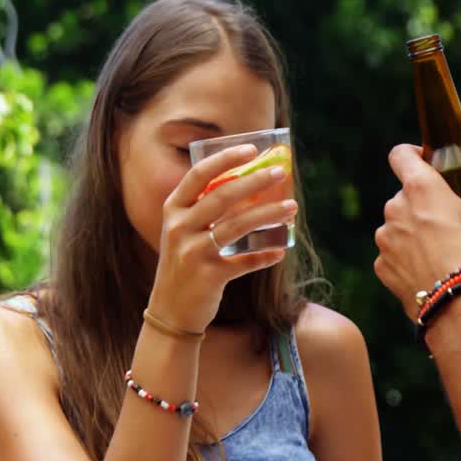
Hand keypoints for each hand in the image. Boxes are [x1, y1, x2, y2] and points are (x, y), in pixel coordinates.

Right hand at [148, 144, 297, 332]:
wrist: (169, 312)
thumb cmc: (183, 265)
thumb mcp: (183, 233)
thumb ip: (205, 210)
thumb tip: (249, 186)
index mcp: (173, 210)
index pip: (198, 175)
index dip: (225, 159)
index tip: (252, 149)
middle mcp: (179, 228)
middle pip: (221, 196)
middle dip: (254, 181)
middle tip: (280, 172)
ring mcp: (192, 253)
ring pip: (236, 226)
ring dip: (267, 214)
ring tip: (291, 207)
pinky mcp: (208, 277)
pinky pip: (244, 262)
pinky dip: (264, 256)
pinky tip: (280, 251)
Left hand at [373, 145, 460, 314]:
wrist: (458, 305)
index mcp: (420, 188)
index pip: (400, 155)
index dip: (412, 154)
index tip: (427, 163)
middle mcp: (395, 208)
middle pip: (404, 195)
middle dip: (423, 203)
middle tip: (449, 219)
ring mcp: (385, 239)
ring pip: (398, 225)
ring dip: (413, 230)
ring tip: (442, 248)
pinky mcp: (382, 266)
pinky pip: (392, 254)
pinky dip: (407, 257)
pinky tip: (429, 268)